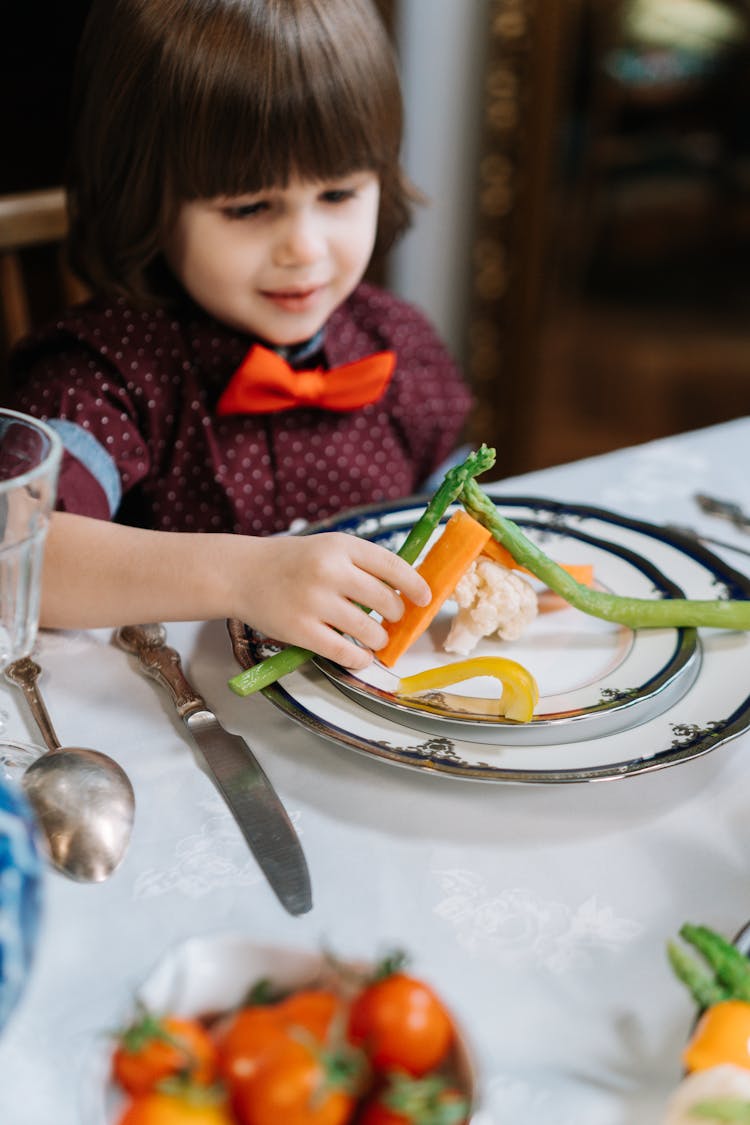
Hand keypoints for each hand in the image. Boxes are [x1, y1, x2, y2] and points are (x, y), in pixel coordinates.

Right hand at [233, 532, 431, 669]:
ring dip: (379, 639)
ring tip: (374, 638)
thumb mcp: (328, 548)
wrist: (243, 573)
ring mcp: (314, 602)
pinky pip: (345, 653)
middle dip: (396, 615)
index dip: (414, 585)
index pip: (393, 566)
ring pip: (369, 631)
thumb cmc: (293, 563)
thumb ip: (363, 564)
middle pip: (386, 601)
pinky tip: (360, 655)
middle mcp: (329, 571)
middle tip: (391, 620)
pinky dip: (360, 658)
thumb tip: (406, 591)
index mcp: (340, 546)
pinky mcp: (300, 630)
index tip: (424, 598)